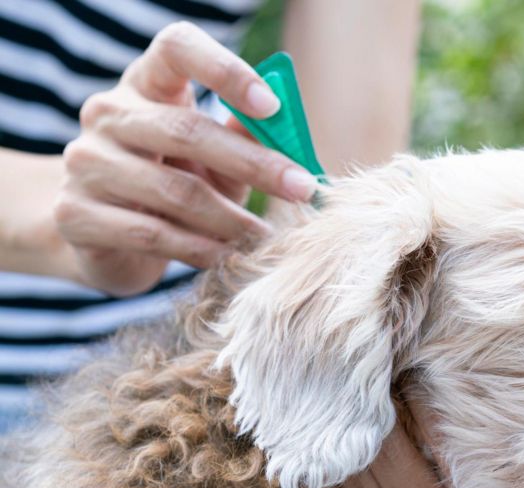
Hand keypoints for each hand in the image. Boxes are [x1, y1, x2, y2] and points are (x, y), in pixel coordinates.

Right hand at [55, 22, 319, 295]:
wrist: (107, 240)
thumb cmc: (178, 185)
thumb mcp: (218, 160)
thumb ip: (246, 138)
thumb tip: (288, 127)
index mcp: (145, 85)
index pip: (176, 49)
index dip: (225, 71)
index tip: (272, 106)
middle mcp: (107, 115)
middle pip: (185, 130)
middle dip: (254, 163)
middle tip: (302, 189)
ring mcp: (85, 163)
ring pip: (173, 190)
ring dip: (231, 219)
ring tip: (265, 236)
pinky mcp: (76, 214)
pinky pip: (151, 233)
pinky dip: (199, 249)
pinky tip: (227, 257)